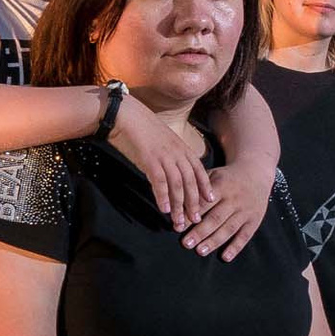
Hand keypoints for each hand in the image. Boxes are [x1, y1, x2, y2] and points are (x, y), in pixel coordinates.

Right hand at [106, 90, 210, 231]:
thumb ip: (170, 153)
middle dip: (194, 203)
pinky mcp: (149, 159)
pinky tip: (163, 209)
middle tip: (195, 220)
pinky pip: (160, 182)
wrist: (124, 114)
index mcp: (181, 147)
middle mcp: (177, 152)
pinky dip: (162, 197)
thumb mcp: (162, 139)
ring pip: (177, 185)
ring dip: (178, 206)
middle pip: (191, 181)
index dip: (205, 186)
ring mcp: (164, 155)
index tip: (210, 201)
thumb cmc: (140, 127)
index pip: (199, 170)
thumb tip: (172, 169)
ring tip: (178, 222)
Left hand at [183, 150, 274, 260]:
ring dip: (214, 241)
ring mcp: (245, 210)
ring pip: (229, 228)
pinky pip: (245, 235)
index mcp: (221, 185)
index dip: (190, 215)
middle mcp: (234, 199)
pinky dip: (235, 247)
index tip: (177, 226)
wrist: (256, 172)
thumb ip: (195, 186)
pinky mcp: (254, 220)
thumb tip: (174, 201)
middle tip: (186, 243)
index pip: (203, 203)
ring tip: (200, 251)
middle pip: (215, 218)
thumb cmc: (226, 177)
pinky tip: (225, 257)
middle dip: (200, 232)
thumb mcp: (213, 174)